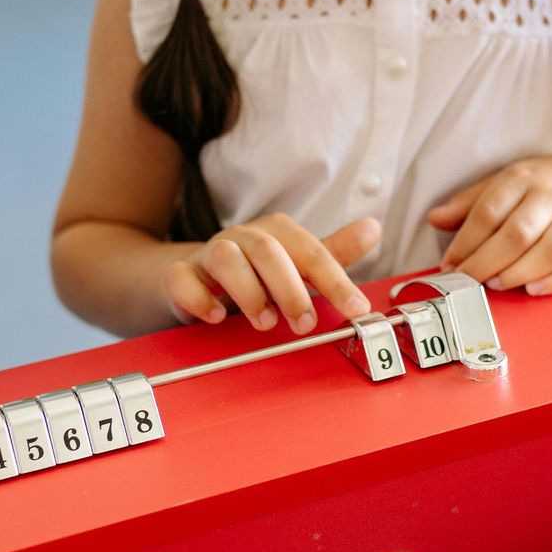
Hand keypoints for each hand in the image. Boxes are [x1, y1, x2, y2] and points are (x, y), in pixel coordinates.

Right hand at [164, 214, 380, 333]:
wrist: (189, 278)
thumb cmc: (253, 272)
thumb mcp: (295, 263)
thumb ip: (332, 252)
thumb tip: (373, 227)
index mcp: (275, 233)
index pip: (311, 251)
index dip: (336, 280)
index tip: (356, 308)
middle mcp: (242, 238)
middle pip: (268, 251)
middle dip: (291, 289)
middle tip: (306, 323)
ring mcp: (207, 254)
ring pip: (226, 258)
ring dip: (249, 292)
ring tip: (265, 321)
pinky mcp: (178, 275)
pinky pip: (182, 279)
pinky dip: (199, 298)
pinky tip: (216, 317)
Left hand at [428, 152, 551, 294]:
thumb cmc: (547, 184)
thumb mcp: (508, 180)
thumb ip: (471, 202)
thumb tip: (434, 219)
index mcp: (523, 177)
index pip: (488, 212)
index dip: (464, 242)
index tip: (448, 265)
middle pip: (517, 234)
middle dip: (486, 263)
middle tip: (468, 282)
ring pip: (550, 251)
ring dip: (519, 273)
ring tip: (497, 285)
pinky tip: (535, 291)